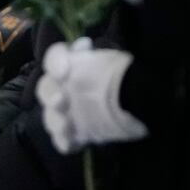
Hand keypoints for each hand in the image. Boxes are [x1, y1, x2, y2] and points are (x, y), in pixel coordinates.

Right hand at [35, 38, 147, 154]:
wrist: (144, 105)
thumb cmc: (127, 79)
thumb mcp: (114, 62)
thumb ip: (95, 57)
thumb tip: (83, 46)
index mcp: (72, 65)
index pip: (54, 57)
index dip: (55, 62)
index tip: (65, 70)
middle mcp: (65, 87)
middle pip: (45, 88)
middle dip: (49, 94)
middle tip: (61, 101)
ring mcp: (68, 112)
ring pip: (50, 117)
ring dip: (55, 121)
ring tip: (67, 126)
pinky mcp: (76, 134)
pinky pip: (62, 140)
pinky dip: (65, 142)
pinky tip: (74, 143)